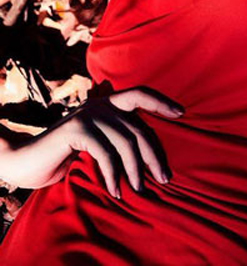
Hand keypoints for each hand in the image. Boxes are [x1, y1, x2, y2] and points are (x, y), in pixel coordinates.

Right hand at [0, 87, 183, 198]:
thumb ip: (117, 138)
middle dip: (155, 155)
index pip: (140, 94)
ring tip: (140, 190)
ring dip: (136, 170)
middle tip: (165, 178)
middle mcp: (101, 104)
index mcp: (108, 103)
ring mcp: (89, 114)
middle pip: (139, 127)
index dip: (161, 102)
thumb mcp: (97, 143)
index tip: (182, 113)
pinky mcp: (77, 129)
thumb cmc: (66, 155)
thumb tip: (151, 153)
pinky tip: (116, 190)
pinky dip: (114, 174)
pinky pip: (106, 152)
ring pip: (125, 141)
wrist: (27, 161)